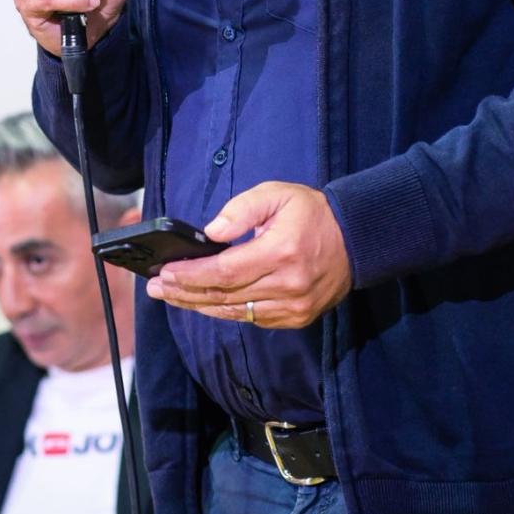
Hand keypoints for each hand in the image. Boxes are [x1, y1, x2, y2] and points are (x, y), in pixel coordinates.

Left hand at [146, 182, 351, 328]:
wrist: (356, 239)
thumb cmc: (311, 212)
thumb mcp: (276, 194)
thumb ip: (241, 210)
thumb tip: (211, 232)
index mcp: (280, 252)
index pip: (224, 272)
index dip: (190, 275)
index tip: (164, 272)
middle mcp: (287, 285)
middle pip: (224, 296)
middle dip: (185, 292)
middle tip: (156, 288)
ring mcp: (294, 306)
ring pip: (235, 313)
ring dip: (199, 305)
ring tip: (172, 297)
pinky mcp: (297, 317)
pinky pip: (252, 319)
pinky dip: (226, 312)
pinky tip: (204, 302)